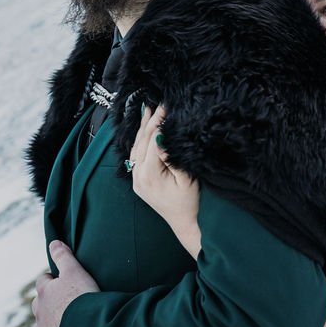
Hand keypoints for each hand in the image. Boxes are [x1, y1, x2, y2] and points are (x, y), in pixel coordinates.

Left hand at [32, 240, 98, 326]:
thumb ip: (63, 256)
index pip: (42, 282)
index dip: (51, 280)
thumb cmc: (81, 297)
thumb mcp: (75, 270)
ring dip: (47, 323)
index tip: (61, 280)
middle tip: (63, 301)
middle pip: (37, 304)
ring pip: (39, 326)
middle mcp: (39, 312)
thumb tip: (54, 242)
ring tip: (62, 322)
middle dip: (46, 302)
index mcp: (44, 292)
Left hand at [129, 104, 201, 258]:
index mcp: (149, 174)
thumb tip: (162, 136)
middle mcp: (137, 176)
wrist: (184, 223)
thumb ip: (172, 157)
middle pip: (142, 142)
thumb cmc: (190, 202)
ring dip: (142, 128)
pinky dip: (139, 141)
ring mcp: (135, 179)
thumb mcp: (186, 178)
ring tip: (148, 109)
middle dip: (150, 121)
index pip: (152, 140)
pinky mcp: (138, 181)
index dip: (160, 122)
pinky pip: (135, 156)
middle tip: (159, 103)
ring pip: (136, 147)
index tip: (167, 106)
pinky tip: (143, 131)